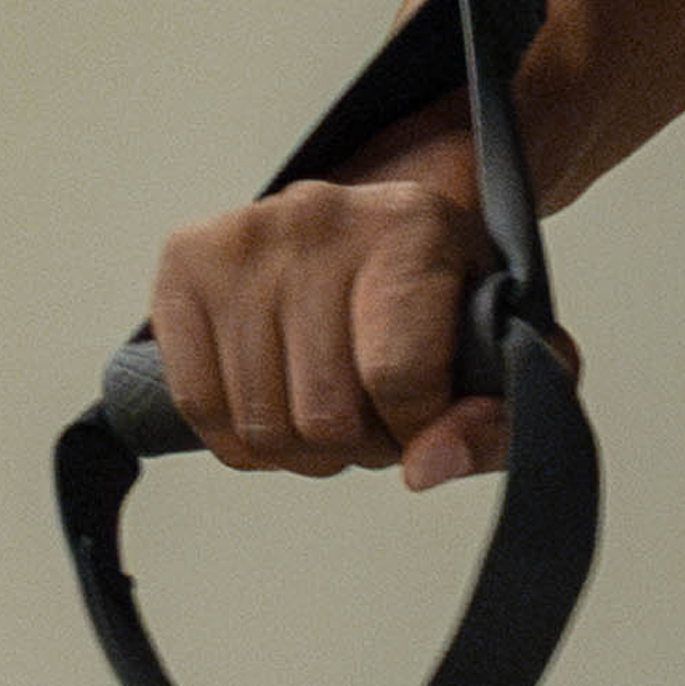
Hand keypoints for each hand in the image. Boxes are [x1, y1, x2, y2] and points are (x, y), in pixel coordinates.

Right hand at [146, 146, 512, 480]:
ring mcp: (242, 237)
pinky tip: (277, 407)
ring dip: (301, 450)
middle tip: (375, 418)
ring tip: (330, 409)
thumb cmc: (440, 296)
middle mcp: (320, 216)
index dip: (416, 430)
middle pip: (324, 415)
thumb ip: (496, 424)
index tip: (425, 417)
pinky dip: (241, 439)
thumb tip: (424, 469)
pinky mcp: (185, 262)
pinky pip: (198, 405)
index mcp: (413, 226)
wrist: (376, 228)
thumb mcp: (499, 353)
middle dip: (358, 447)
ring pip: (260, 424)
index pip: (399, 378)